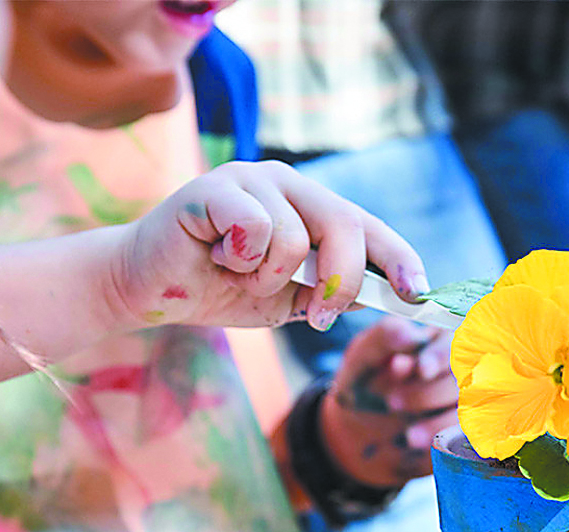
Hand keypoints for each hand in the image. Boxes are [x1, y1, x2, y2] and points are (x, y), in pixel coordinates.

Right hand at [112, 160, 429, 331]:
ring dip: (269, 278)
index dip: (399, 258)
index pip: (368, 227)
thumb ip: (328, 292)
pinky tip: (217, 257)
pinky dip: (241, 261)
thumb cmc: (220, 288)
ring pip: (296, 236)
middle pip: (344, 224)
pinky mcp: (216, 186)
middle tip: (320, 316)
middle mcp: (288, 183)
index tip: (419, 294)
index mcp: (311, 208)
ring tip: (239, 274)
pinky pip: (256, 231)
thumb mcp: (287, 298)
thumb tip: (384, 296)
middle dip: (341, 280)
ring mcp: (252, 178)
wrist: (148, 287)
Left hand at [319, 317, 458, 488]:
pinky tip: (425, 446)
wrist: (361, 426)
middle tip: (392, 403)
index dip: (441, 356)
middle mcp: (463, 370)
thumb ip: (384, 338)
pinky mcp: (466, 433)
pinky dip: (451, 442)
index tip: (422, 369)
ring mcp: (469, 404)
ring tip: (409, 437)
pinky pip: (470, 438)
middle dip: (428, 393)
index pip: (453, 343)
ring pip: (471, 411)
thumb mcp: (365, 354)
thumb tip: (409, 333)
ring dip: (441, 424)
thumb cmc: (367, 380)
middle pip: (463, 378)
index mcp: (442, 340)